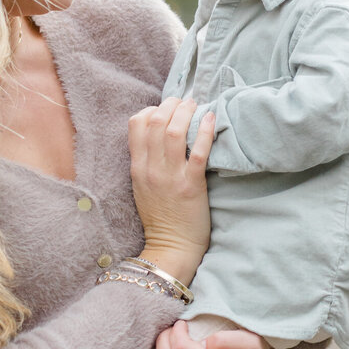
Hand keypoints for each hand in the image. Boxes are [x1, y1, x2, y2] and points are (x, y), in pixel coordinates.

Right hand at [127, 98, 214, 285]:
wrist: (170, 247)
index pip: (136, 124)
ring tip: (196, 105)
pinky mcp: (190, 186)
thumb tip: (160, 136)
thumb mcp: (143, 186)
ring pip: (174, 132)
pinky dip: (204, 131)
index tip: (166, 108)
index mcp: (137, 167)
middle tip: (185, 101)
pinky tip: (211, 119)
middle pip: (156, 121)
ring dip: (186, 112)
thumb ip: (147, 162)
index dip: (152, 109)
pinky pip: (197, 152)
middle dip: (171, 104)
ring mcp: (170, 177)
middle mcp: (151, 168)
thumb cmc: (161, 217)